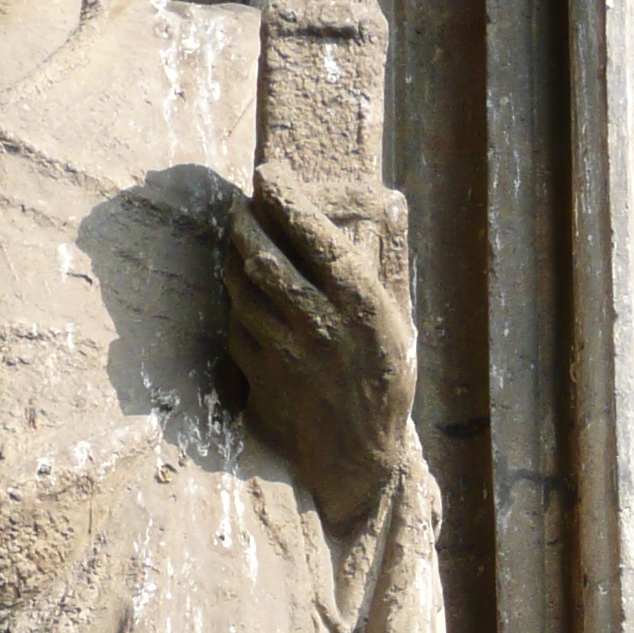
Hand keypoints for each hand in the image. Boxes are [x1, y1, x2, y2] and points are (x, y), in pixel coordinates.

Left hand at [224, 162, 414, 527]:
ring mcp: (287, 354)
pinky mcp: (261, 378)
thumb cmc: (384, 385)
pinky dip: (234, 305)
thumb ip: (390, 262)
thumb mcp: (400, 324)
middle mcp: (322, 326)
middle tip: (239, 207)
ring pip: (244, 292)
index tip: (269, 173)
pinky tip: (239, 293)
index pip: (317, 238)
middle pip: (267, 260)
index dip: (288, 199)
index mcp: (363, 306)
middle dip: (246, 225)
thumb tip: (392, 203)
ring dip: (233, 261)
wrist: (357, 459)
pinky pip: (236, 328)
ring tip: (236, 244)